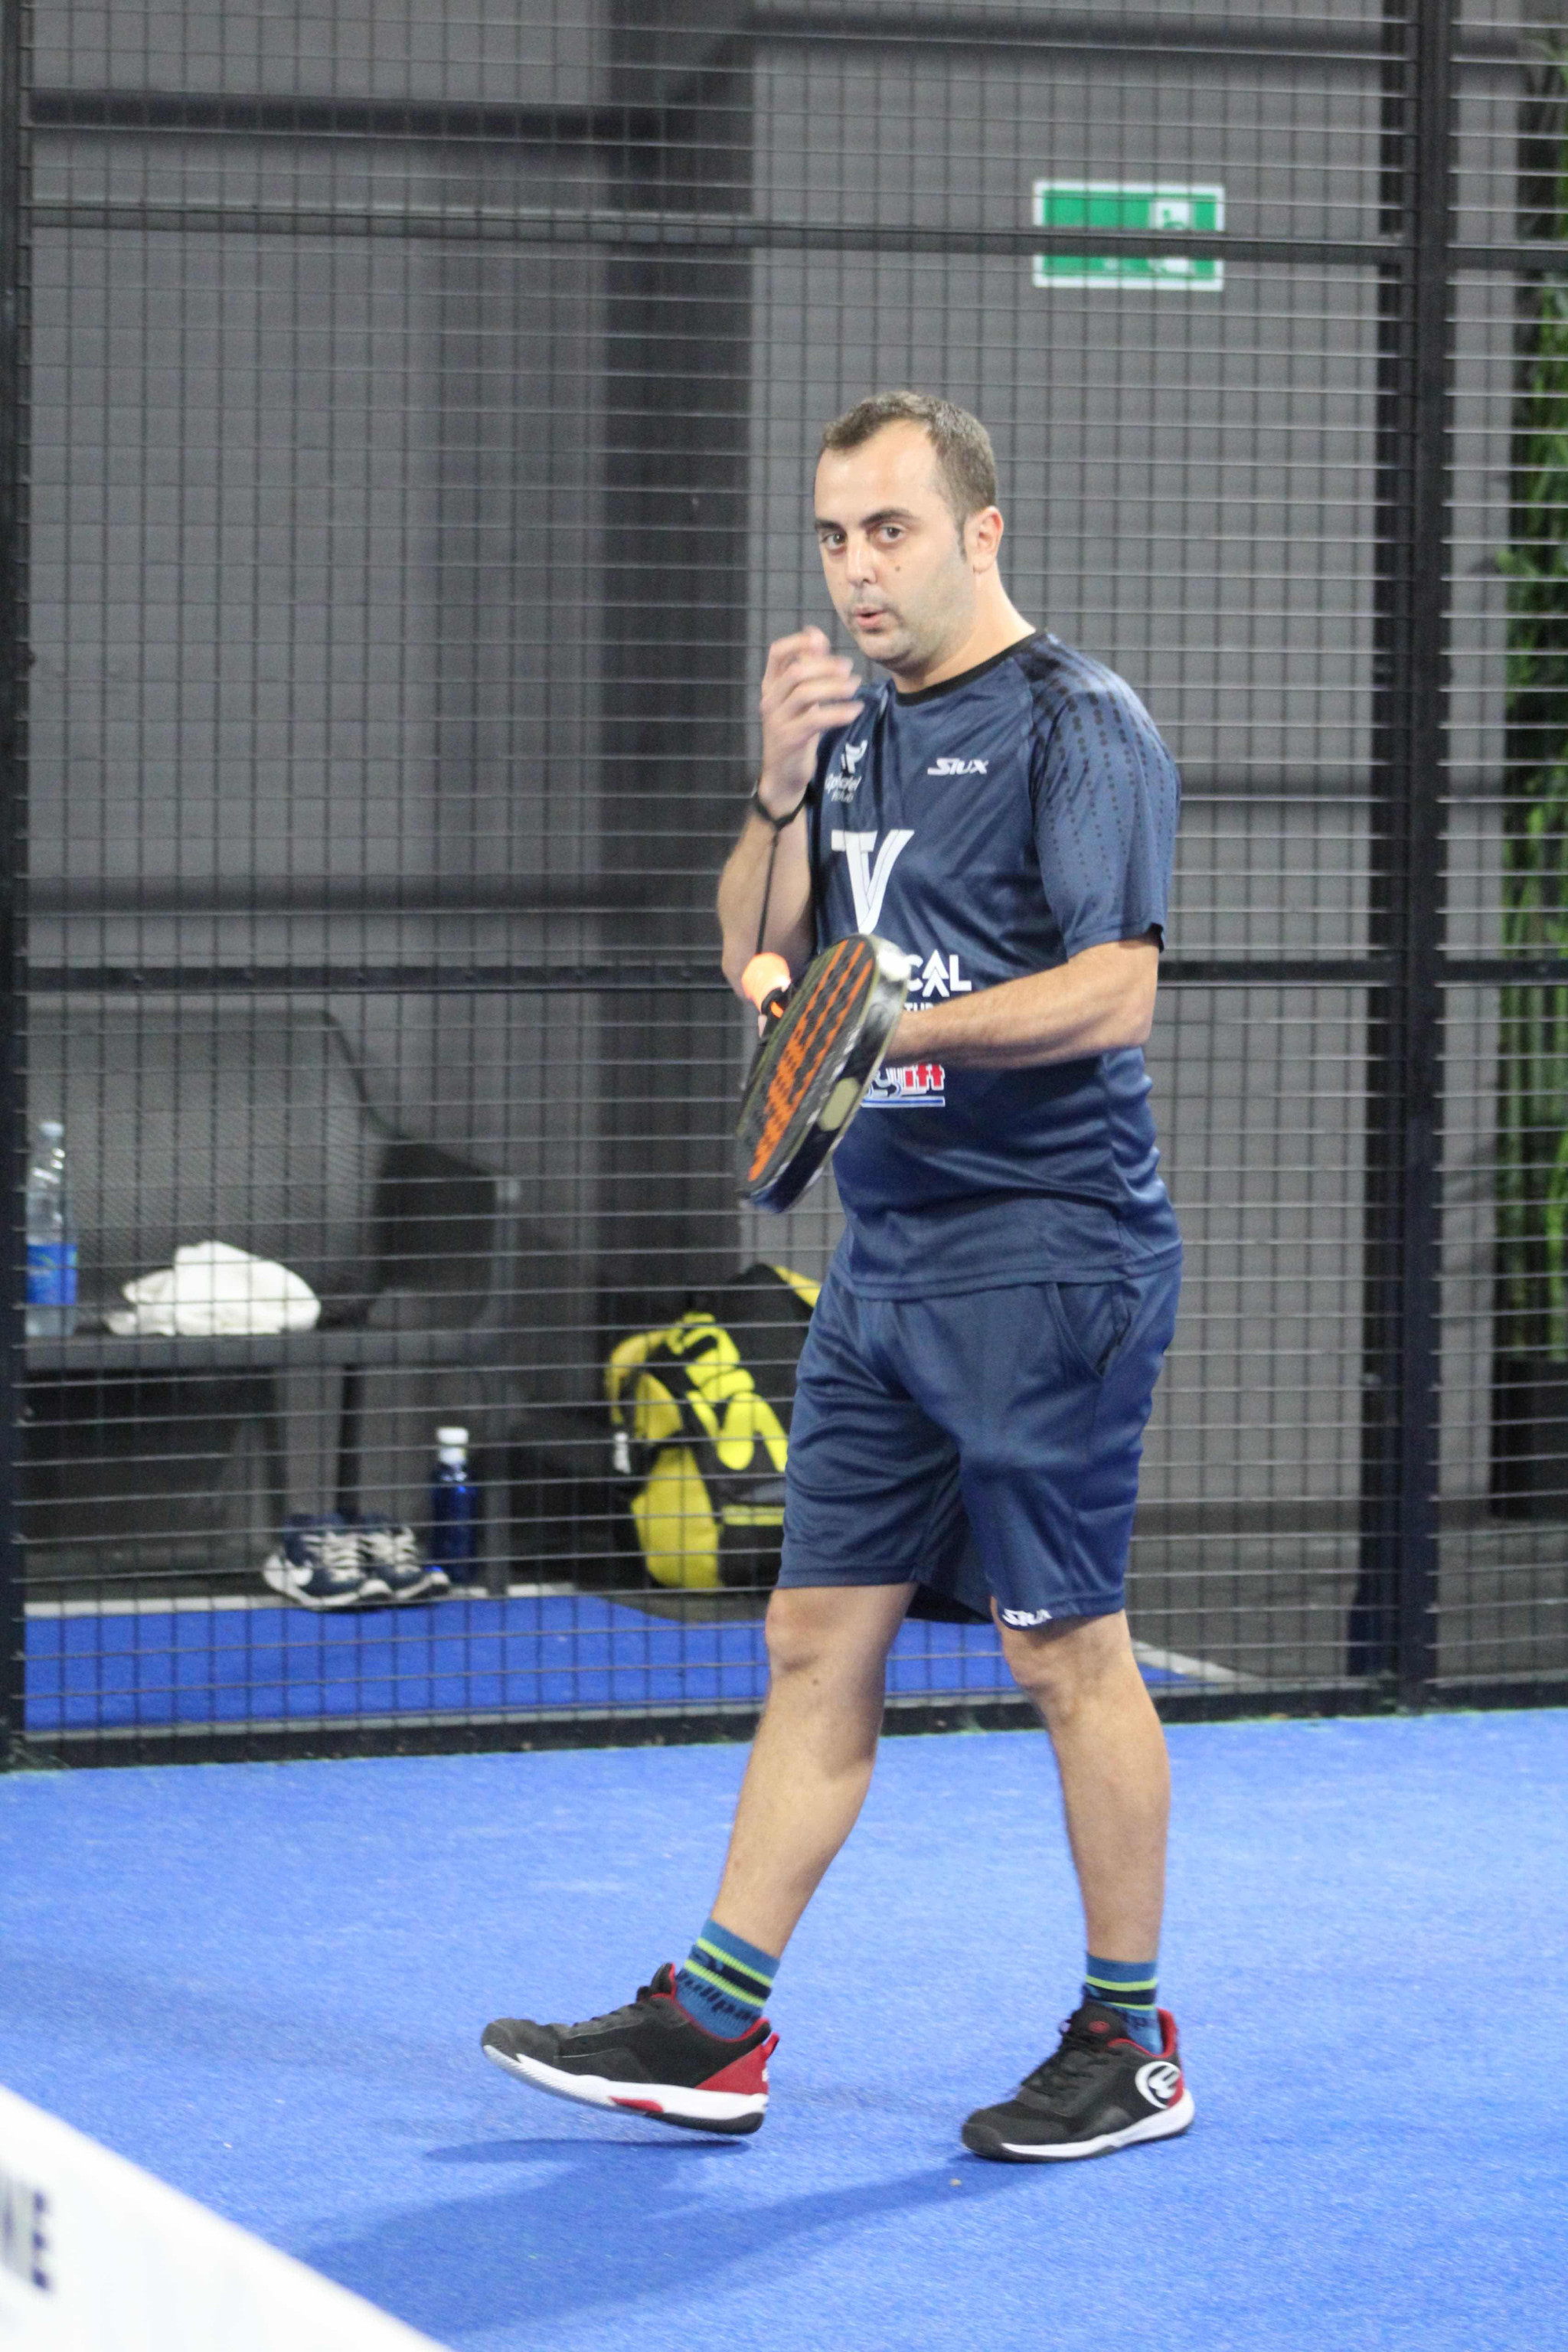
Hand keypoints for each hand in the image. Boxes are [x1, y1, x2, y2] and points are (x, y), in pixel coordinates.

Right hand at [756, 627, 861, 818]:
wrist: (783, 775)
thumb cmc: (795, 731)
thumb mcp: (800, 698)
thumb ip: (808, 668)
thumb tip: (816, 634)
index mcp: (770, 686)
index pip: (776, 653)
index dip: (799, 642)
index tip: (821, 640)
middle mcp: (770, 700)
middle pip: (796, 672)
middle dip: (826, 666)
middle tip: (849, 668)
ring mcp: (778, 721)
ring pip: (805, 693)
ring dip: (834, 687)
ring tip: (855, 686)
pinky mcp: (790, 740)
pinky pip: (816, 720)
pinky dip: (839, 712)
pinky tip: (855, 710)